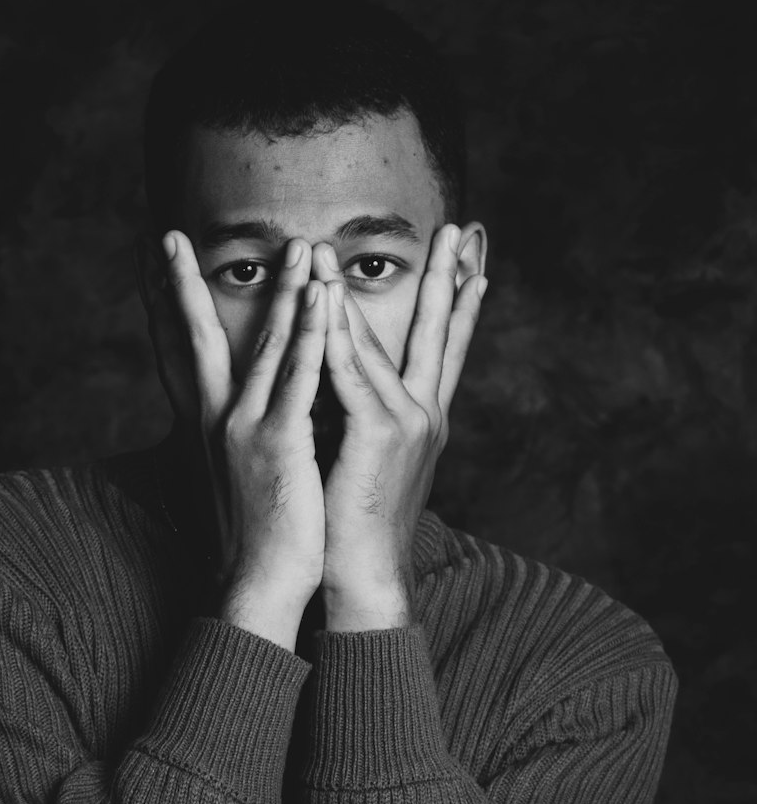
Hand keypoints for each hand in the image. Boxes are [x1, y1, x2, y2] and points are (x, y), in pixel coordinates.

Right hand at [142, 230, 328, 610]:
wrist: (257, 585)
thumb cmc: (256, 536)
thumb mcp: (243, 474)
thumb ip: (244, 435)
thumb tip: (252, 412)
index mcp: (210, 425)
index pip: (182, 354)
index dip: (162, 310)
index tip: (150, 272)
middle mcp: (218, 419)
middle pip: (202, 336)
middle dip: (183, 284)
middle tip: (171, 238)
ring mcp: (245, 427)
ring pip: (264, 345)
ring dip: (281, 291)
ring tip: (294, 245)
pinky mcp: (277, 443)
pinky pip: (296, 378)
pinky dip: (309, 335)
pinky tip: (319, 299)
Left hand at [318, 224, 486, 621]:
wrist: (366, 573)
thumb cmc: (359, 522)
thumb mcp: (372, 459)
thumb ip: (368, 418)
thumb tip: (354, 389)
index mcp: (424, 420)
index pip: (445, 350)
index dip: (462, 307)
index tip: (476, 265)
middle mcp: (424, 415)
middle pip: (437, 333)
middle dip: (447, 279)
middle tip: (458, 229)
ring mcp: (407, 424)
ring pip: (380, 345)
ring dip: (352, 294)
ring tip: (333, 251)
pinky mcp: (379, 437)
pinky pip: (353, 377)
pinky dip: (339, 339)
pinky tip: (327, 305)